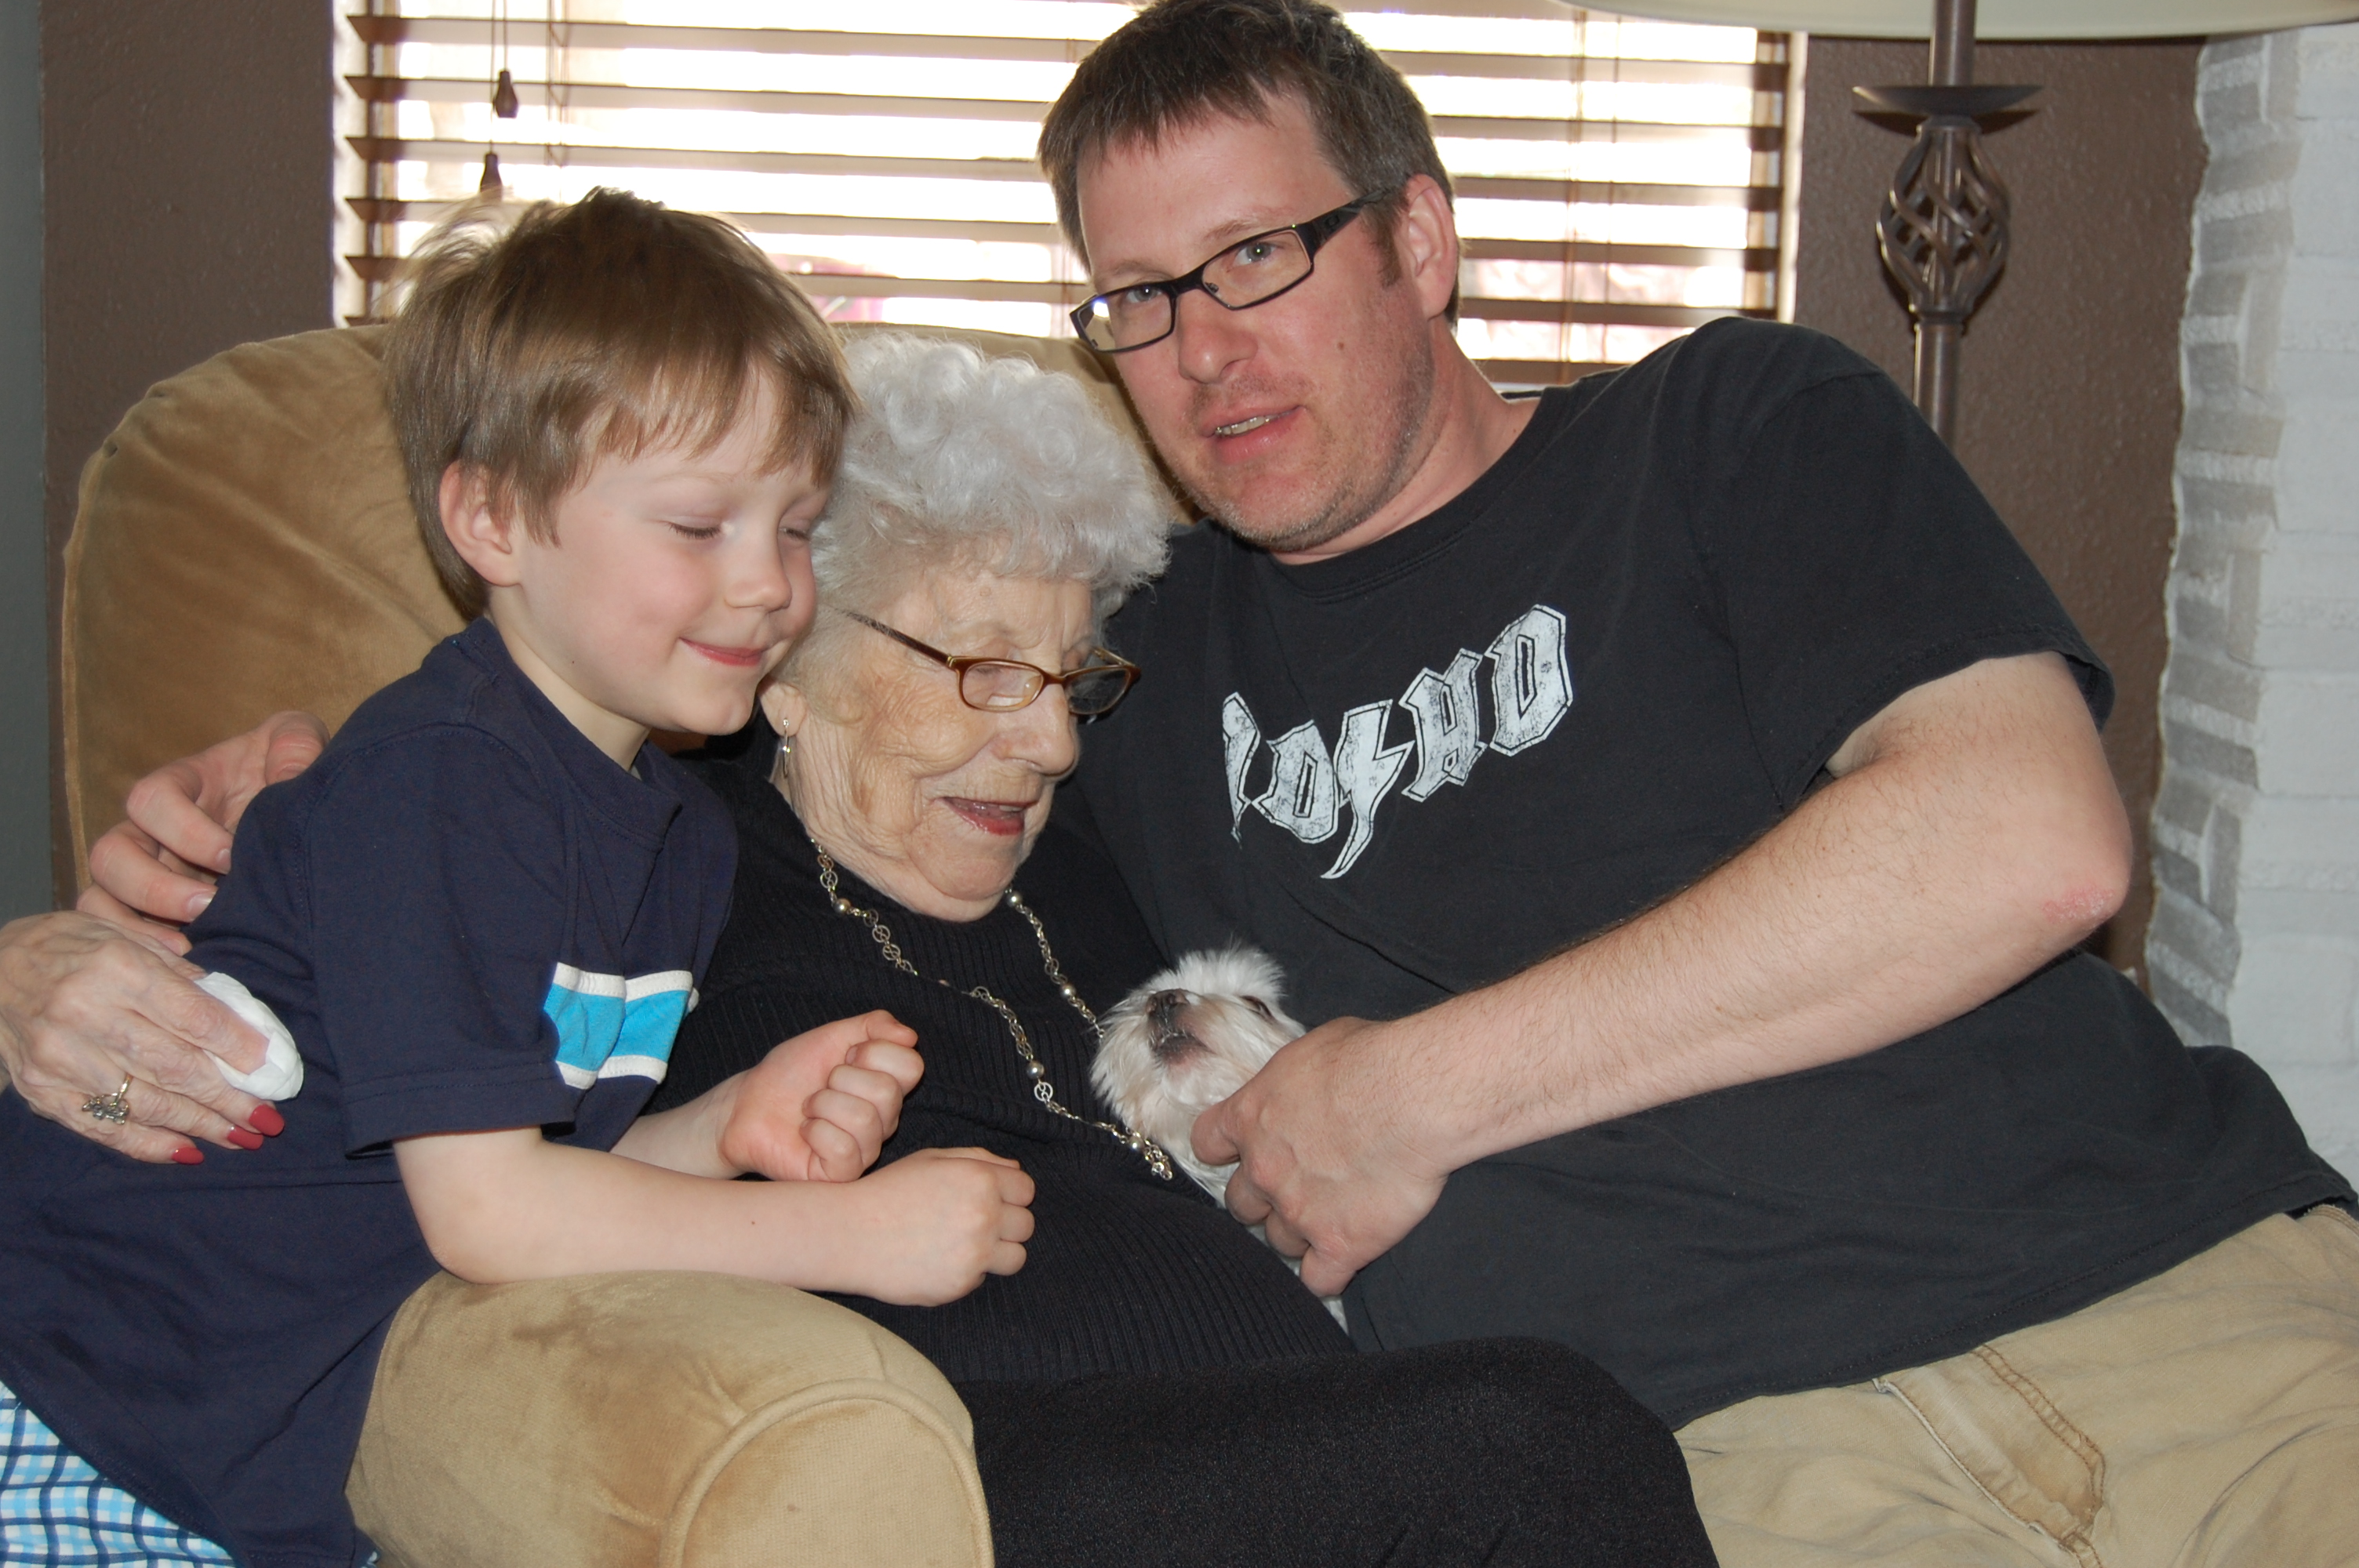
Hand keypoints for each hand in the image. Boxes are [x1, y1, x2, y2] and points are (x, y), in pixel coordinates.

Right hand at [0, 911, 277, 1162]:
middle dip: (228, 1098)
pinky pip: (105, 1127)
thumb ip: (180, 976)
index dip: (236, 1046)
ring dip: (200, 1125)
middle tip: (268, 1118)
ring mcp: (61, 1059)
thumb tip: (238, 1019)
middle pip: (174, 1067)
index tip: (269, 1066)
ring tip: (242, 1137)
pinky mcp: (43, 1092)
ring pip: (146, 1103)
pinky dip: (149, 1144)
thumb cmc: (68, 948)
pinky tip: (188, 1151)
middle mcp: (86, 1015)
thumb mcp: (125, 938)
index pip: (191, 1016)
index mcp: (115, 968)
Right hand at [82, 712, 328, 950]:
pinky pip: (119, 932)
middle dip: (154, 885)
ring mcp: (146, 872)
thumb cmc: (286, 772)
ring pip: (101, 898)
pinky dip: (141, 950)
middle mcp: (150, 831)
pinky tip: (185, 964)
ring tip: (188, 947)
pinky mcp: (155, 910)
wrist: (297, 813)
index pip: (150, 799)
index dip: (183, 829)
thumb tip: (290, 774)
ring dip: (137, 925)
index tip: (231, 855)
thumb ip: (295, 745)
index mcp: (179, 786)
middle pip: (110, 854)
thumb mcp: (296, 743)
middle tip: (206, 905)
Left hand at [714, 1012, 922, 1181]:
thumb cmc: (790, 1074)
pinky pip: (843, 1150)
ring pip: (864, 1119)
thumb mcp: (832, 1038)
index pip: (912, 1066)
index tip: (845, 1057)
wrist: (746, 1105)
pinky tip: (805, 1131)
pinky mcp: (841, 1175)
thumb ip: (874, 1026)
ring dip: (823, 1103)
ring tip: (808, 1108)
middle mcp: (884, 1121)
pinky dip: (816, 1131)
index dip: (873, 1052)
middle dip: (842, 1078)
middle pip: (888, 1092)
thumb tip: (910, 1036)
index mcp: (888, 1087)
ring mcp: (865, 1151)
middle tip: (822, 1085)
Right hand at [843, 1147, 1034, 1305]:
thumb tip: (1014, 1170)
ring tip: (966, 1245)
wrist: (850, 1234)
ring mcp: (974, 1253)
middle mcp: (984, 1215)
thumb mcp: (931, 1160)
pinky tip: (939, 1260)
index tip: (992, 1200)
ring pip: (1016, 1257)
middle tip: (974, 1224)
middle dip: (1007, 1224)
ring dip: (998, 1253)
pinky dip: (967, 1271)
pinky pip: (983, 1278)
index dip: (1011, 1194)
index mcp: (979, 1178)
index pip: (1027, 1189)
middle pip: (1026, 1225)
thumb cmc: (888, 1192)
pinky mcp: (961, 1284)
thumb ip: (978, 1159)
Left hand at [1194, 1015, 1452, 1296]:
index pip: (1207, 1142)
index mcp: (1251, 1116)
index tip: (1243, 1149)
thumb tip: (1301, 1087)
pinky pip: (1319, 1281)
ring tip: (1332, 1218)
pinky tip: (1344, 1259)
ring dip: (1299, 1233)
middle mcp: (1264, 1170)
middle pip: (1241, 1203)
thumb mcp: (1314, 1049)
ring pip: (1279, 1242)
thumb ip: (1293, 1082)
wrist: (1415, 1097)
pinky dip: (1328, 1274)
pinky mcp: (1340, 1245)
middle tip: (1298, 1186)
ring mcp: (1299, 1212)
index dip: (1225, 1150)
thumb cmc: (1372, 1058)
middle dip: (1263, 1198)